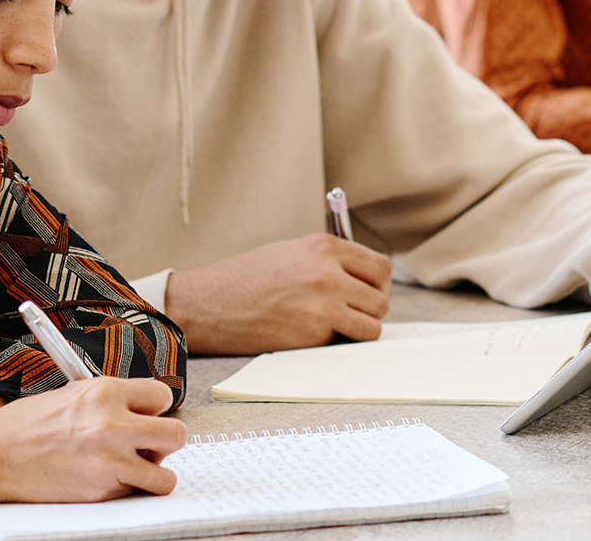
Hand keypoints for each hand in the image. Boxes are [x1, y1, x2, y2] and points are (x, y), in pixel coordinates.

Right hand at [0, 377, 184, 525]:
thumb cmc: (27, 425)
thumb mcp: (73, 394)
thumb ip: (111, 401)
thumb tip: (143, 412)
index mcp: (106, 391)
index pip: (163, 396)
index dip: (155, 410)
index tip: (145, 418)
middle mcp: (113, 423)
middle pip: (177, 434)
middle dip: (165, 442)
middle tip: (146, 447)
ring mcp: (108, 459)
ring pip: (165, 476)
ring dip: (152, 474)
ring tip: (130, 469)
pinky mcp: (99, 490)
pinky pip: (134, 493)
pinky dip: (126, 491)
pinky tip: (104, 480)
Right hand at [166, 234, 391, 354]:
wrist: (210, 304)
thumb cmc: (247, 279)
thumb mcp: (292, 252)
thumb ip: (330, 261)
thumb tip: (366, 279)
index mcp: (324, 246)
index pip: (380, 267)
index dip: (378, 284)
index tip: (368, 293)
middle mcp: (328, 272)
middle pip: (381, 298)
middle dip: (371, 310)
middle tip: (352, 314)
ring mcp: (324, 304)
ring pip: (373, 325)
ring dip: (360, 330)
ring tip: (336, 326)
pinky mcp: (314, 334)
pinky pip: (348, 341)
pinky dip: (340, 343)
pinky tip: (315, 335)